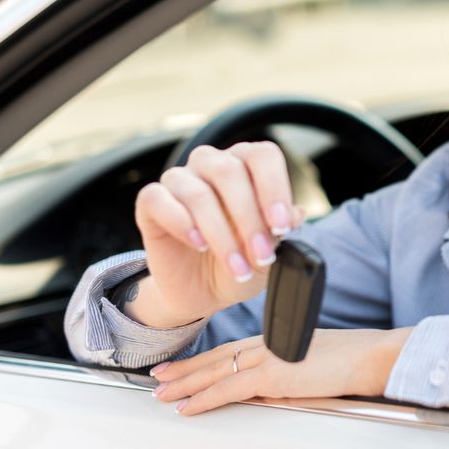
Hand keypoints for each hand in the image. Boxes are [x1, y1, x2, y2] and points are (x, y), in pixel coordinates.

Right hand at [128, 142, 305, 327]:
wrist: (203, 292)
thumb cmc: (241, 262)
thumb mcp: (268, 254)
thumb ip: (282, 231)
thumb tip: (297, 212)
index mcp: (247, 166)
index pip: (263, 156)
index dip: (275, 188)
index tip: (282, 226)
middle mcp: (213, 164)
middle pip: (229, 172)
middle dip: (249, 219)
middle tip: (262, 255)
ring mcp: (180, 180)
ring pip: (198, 193)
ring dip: (221, 235)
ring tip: (237, 266)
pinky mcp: (151, 202)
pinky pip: (157, 198)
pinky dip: (181, 223)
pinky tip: (199, 244)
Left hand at [149, 328, 413, 414]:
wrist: (369, 355)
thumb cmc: (353, 359)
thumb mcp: (312, 362)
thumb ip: (288, 371)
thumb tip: (271, 389)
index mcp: (277, 339)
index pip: (230, 349)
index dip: (204, 359)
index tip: (183, 366)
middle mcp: (267, 344)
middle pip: (216, 358)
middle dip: (184, 370)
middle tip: (158, 378)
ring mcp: (268, 358)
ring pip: (215, 372)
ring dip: (185, 384)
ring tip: (161, 394)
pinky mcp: (273, 375)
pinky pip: (228, 389)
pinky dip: (204, 398)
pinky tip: (187, 407)